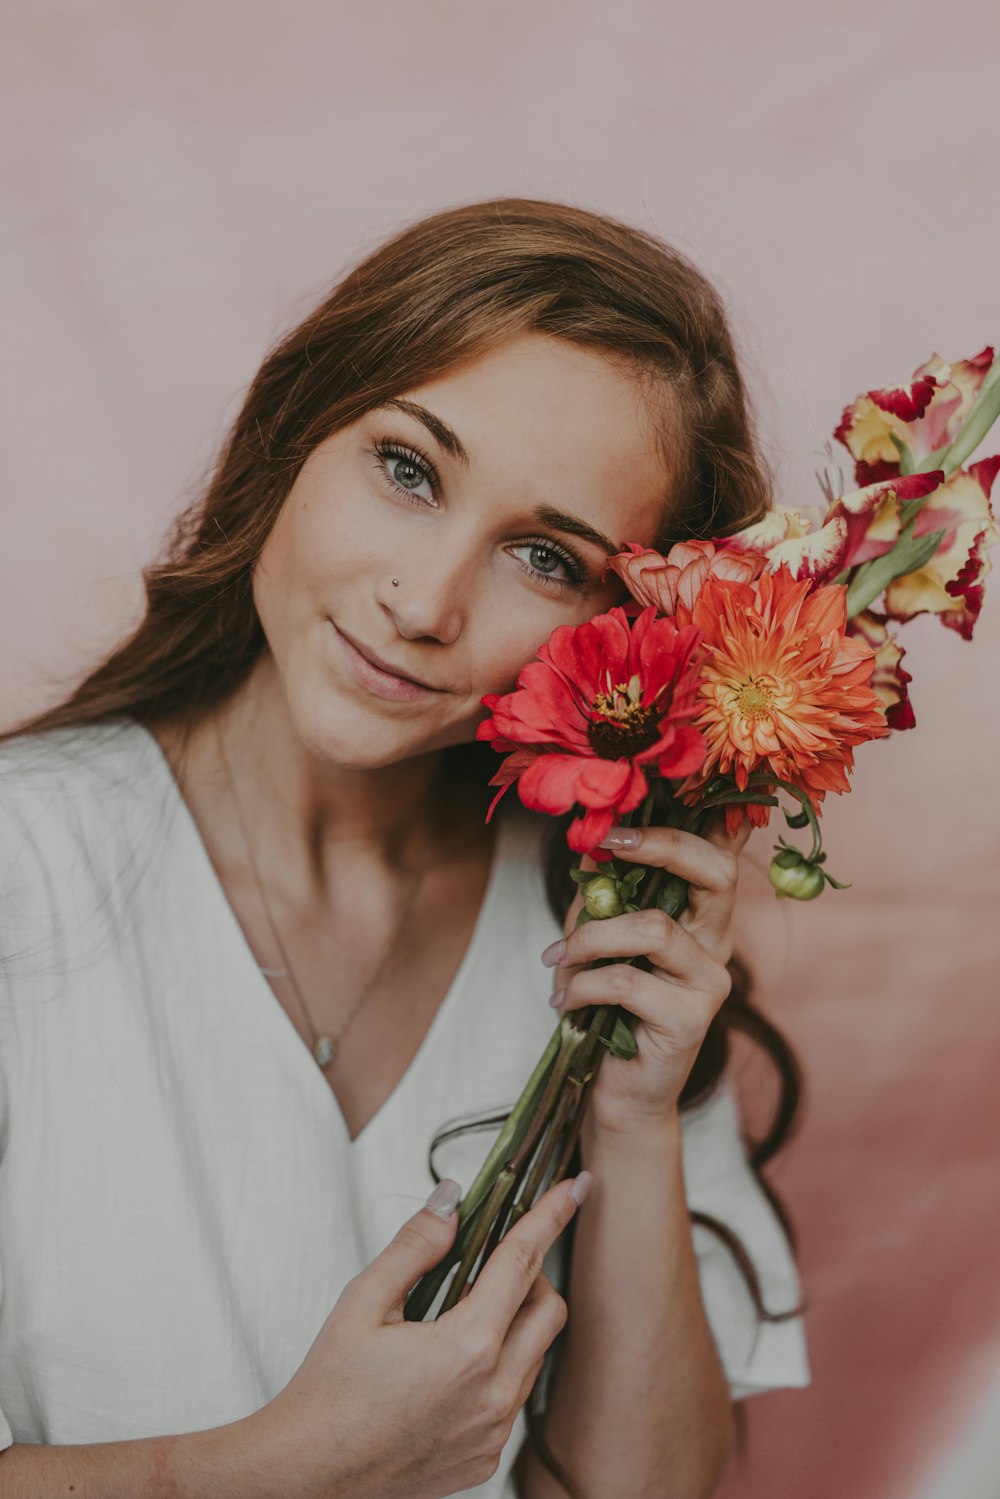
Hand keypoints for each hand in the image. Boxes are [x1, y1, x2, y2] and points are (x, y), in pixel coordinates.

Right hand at [249, 1173, 588, 1498]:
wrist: (306, 1475)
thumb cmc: (328, 1392)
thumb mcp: (363, 1301)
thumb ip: (416, 1245)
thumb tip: (451, 1202)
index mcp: (466, 1349)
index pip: (523, 1263)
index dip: (550, 1218)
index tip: (572, 1190)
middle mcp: (492, 1395)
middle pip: (549, 1311)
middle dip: (533, 1273)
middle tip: (495, 1259)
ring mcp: (493, 1432)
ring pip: (535, 1357)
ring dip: (516, 1322)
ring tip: (465, 1311)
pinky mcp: (485, 1459)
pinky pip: (514, 1398)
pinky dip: (500, 1367)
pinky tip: (453, 1364)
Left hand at [543, 813, 752, 1133]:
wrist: (619, 1091)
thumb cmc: (607, 1010)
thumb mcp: (598, 940)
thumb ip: (601, 896)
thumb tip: (590, 844)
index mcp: (702, 918)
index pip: (719, 857)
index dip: (685, 826)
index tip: (622, 820)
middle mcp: (718, 944)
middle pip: (715, 873)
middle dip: (658, 848)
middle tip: (607, 846)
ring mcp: (711, 983)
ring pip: (653, 927)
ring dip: (589, 938)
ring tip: (559, 961)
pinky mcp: (690, 1020)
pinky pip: (627, 980)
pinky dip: (581, 985)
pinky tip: (562, 1001)